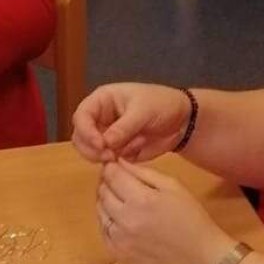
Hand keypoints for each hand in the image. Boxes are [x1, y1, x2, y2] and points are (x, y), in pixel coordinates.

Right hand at [73, 83, 190, 162]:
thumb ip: (123, 127)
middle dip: (91, 148)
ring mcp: (106, 136)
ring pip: (90, 151)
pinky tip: (131, 157)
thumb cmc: (162, 105)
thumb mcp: (143, 111)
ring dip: (101, 157)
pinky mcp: (116, 151)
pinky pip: (106, 160)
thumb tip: (105, 143)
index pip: (81, 116)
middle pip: (80, 136)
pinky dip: (114, 163)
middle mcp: (100, 118)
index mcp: (102, 101)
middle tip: (109, 156)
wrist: (182, 121)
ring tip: (119, 157)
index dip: (86, 131)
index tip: (100, 144)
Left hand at [95, 158, 230, 263]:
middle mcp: (124, 220)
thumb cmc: (192, 219)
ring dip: (106, 202)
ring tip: (121, 200)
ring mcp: (119, 241)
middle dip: (107, 182)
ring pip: (100, 212)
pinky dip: (108, 222)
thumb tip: (119, 163)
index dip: (110, 167)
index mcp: (140, 200)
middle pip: (102, 193)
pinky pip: (104, 233)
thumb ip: (144, 173)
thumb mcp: (174, 187)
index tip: (114, 165)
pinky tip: (121, 220)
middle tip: (118, 181)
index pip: (112, 176)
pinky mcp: (119, 257)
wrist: (202, 260)